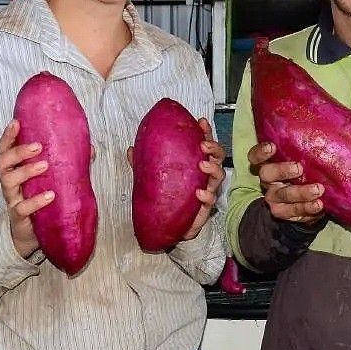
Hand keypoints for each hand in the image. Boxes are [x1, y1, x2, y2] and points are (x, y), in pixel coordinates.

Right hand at [0, 118, 53, 259]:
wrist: (32, 234)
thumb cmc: (40, 198)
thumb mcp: (52, 178)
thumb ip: (67, 163)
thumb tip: (90, 148)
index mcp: (15, 168)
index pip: (5, 148)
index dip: (8, 136)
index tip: (16, 122)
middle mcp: (9, 181)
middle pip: (2, 162)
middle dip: (18, 151)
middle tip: (38, 146)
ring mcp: (12, 199)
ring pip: (9, 181)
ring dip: (26, 171)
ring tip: (45, 166)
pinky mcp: (18, 216)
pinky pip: (22, 207)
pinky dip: (35, 200)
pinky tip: (50, 195)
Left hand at [126, 118, 224, 241]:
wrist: (169, 227)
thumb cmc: (167, 197)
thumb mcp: (152, 177)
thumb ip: (143, 163)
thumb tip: (131, 149)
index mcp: (194, 163)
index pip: (203, 144)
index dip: (205, 132)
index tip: (201, 122)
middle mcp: (204, 174)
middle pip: (218, 156)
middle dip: (214, 148)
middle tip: (203, 145)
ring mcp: (207, 190)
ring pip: (219, 175)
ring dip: (214, 168)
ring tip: (203, 166)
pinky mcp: (205, 207)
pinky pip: (211, 200)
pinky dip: (207, 195)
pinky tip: (199, 192)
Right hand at [247, 141, 323, 222]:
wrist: (308, 197)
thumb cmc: (305, 169)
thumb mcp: (302, 156)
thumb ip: (305, 145)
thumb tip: (327, 124)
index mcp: (268, 164)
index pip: (255, 157)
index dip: (260, 152)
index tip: (272, 147)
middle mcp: (268, 181)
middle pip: (267, 175)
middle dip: (282, 171)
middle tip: (299, 168)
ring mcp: (275, 199)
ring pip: (282, 197)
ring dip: (301, 193)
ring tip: (318, 190)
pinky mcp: (285, 213)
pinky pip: (294, 213)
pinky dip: (307, 209)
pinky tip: (319, 205)